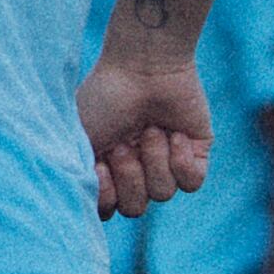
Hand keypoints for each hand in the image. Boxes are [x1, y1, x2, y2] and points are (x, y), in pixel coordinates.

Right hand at [76, 54, 212, 218]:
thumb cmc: (105, 95)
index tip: (99, 164)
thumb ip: (77, 173)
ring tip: (151, 129)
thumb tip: (91, 206)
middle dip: (130, 177)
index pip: (109, 209)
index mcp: (106, 164)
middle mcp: (136, 166)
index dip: (106, 195)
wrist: (143, 64)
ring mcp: (165, 160)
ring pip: (164, 194)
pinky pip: (192, 182)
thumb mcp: (78, 135)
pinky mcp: (195, 151)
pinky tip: (174, 134)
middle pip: (135, 207)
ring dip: (154, 160)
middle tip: (125, 143)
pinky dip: (181, 161)